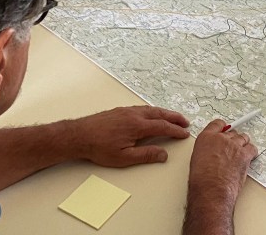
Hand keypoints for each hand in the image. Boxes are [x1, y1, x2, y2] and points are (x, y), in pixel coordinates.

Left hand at [72, 105, 190, 166]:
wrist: (79, 135)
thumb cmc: (99, 148)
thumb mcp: (124, 157)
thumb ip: (145, 155)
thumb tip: (163, 154)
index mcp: (137, 126)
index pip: (162, 127)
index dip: (175, 130)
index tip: (185, 133)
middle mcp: (134, 115)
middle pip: (160, 114)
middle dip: (174, 118)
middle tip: (185, 122)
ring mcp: (127, 111)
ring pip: (151, 109)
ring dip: (164, 113)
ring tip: (173, 117)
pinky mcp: (120, 110)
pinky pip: (142, 108)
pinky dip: (153, 111)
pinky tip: (152, 114)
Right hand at [187, 119, 257, 212]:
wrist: (211, 189)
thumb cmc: (202, 180)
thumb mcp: (197, 159)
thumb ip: (206, 150)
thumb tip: (212, 153)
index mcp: (206, 138)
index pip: (217, 124)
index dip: (223, 127)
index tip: (225, 129)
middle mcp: (221, 138)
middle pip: (232, 132)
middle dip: (233, 139)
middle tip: (232, 149)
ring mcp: (234, 145)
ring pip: (243, 138)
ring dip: (242, 144)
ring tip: (240, 153)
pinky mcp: (244, 154)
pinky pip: (252, 148)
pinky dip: (251, 152)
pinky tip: (249, 157)